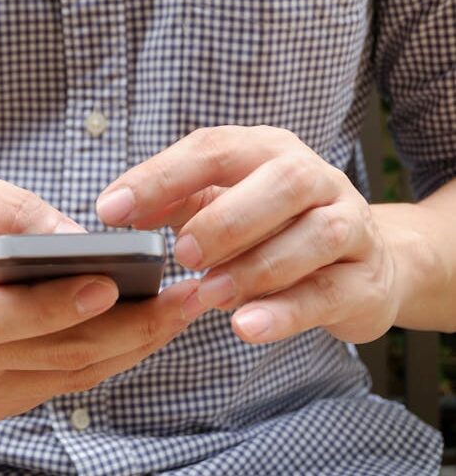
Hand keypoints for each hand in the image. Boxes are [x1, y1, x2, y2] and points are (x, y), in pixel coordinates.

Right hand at [0, 172, 203, 420]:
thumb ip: (10, 209)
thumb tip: (77, 237)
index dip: (54, 306)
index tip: (110, 284)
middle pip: (52, 352)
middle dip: (127, 327)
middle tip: (183, 296)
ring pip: (72, 373)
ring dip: (133, 344)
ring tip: (181, 309)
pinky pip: (68, 382)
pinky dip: (111, 356)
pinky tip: (146, 328)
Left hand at [96, 126, 399, 343]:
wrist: (363, 265)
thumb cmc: (273, 230)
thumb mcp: (220, 205)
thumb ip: (174, 204)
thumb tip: (120, 210)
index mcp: (267, 151)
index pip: (214, 149)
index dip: (160, 178)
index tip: (110, 210)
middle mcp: (315, 178)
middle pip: (282, 182)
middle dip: (226, 219)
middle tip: (182, 255)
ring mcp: (350, 226)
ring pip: (316, 236)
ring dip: (256, 266)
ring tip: (209, 294)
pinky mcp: (366, 279)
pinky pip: (330, 292)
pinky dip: (286, 311)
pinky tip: (246, 325)